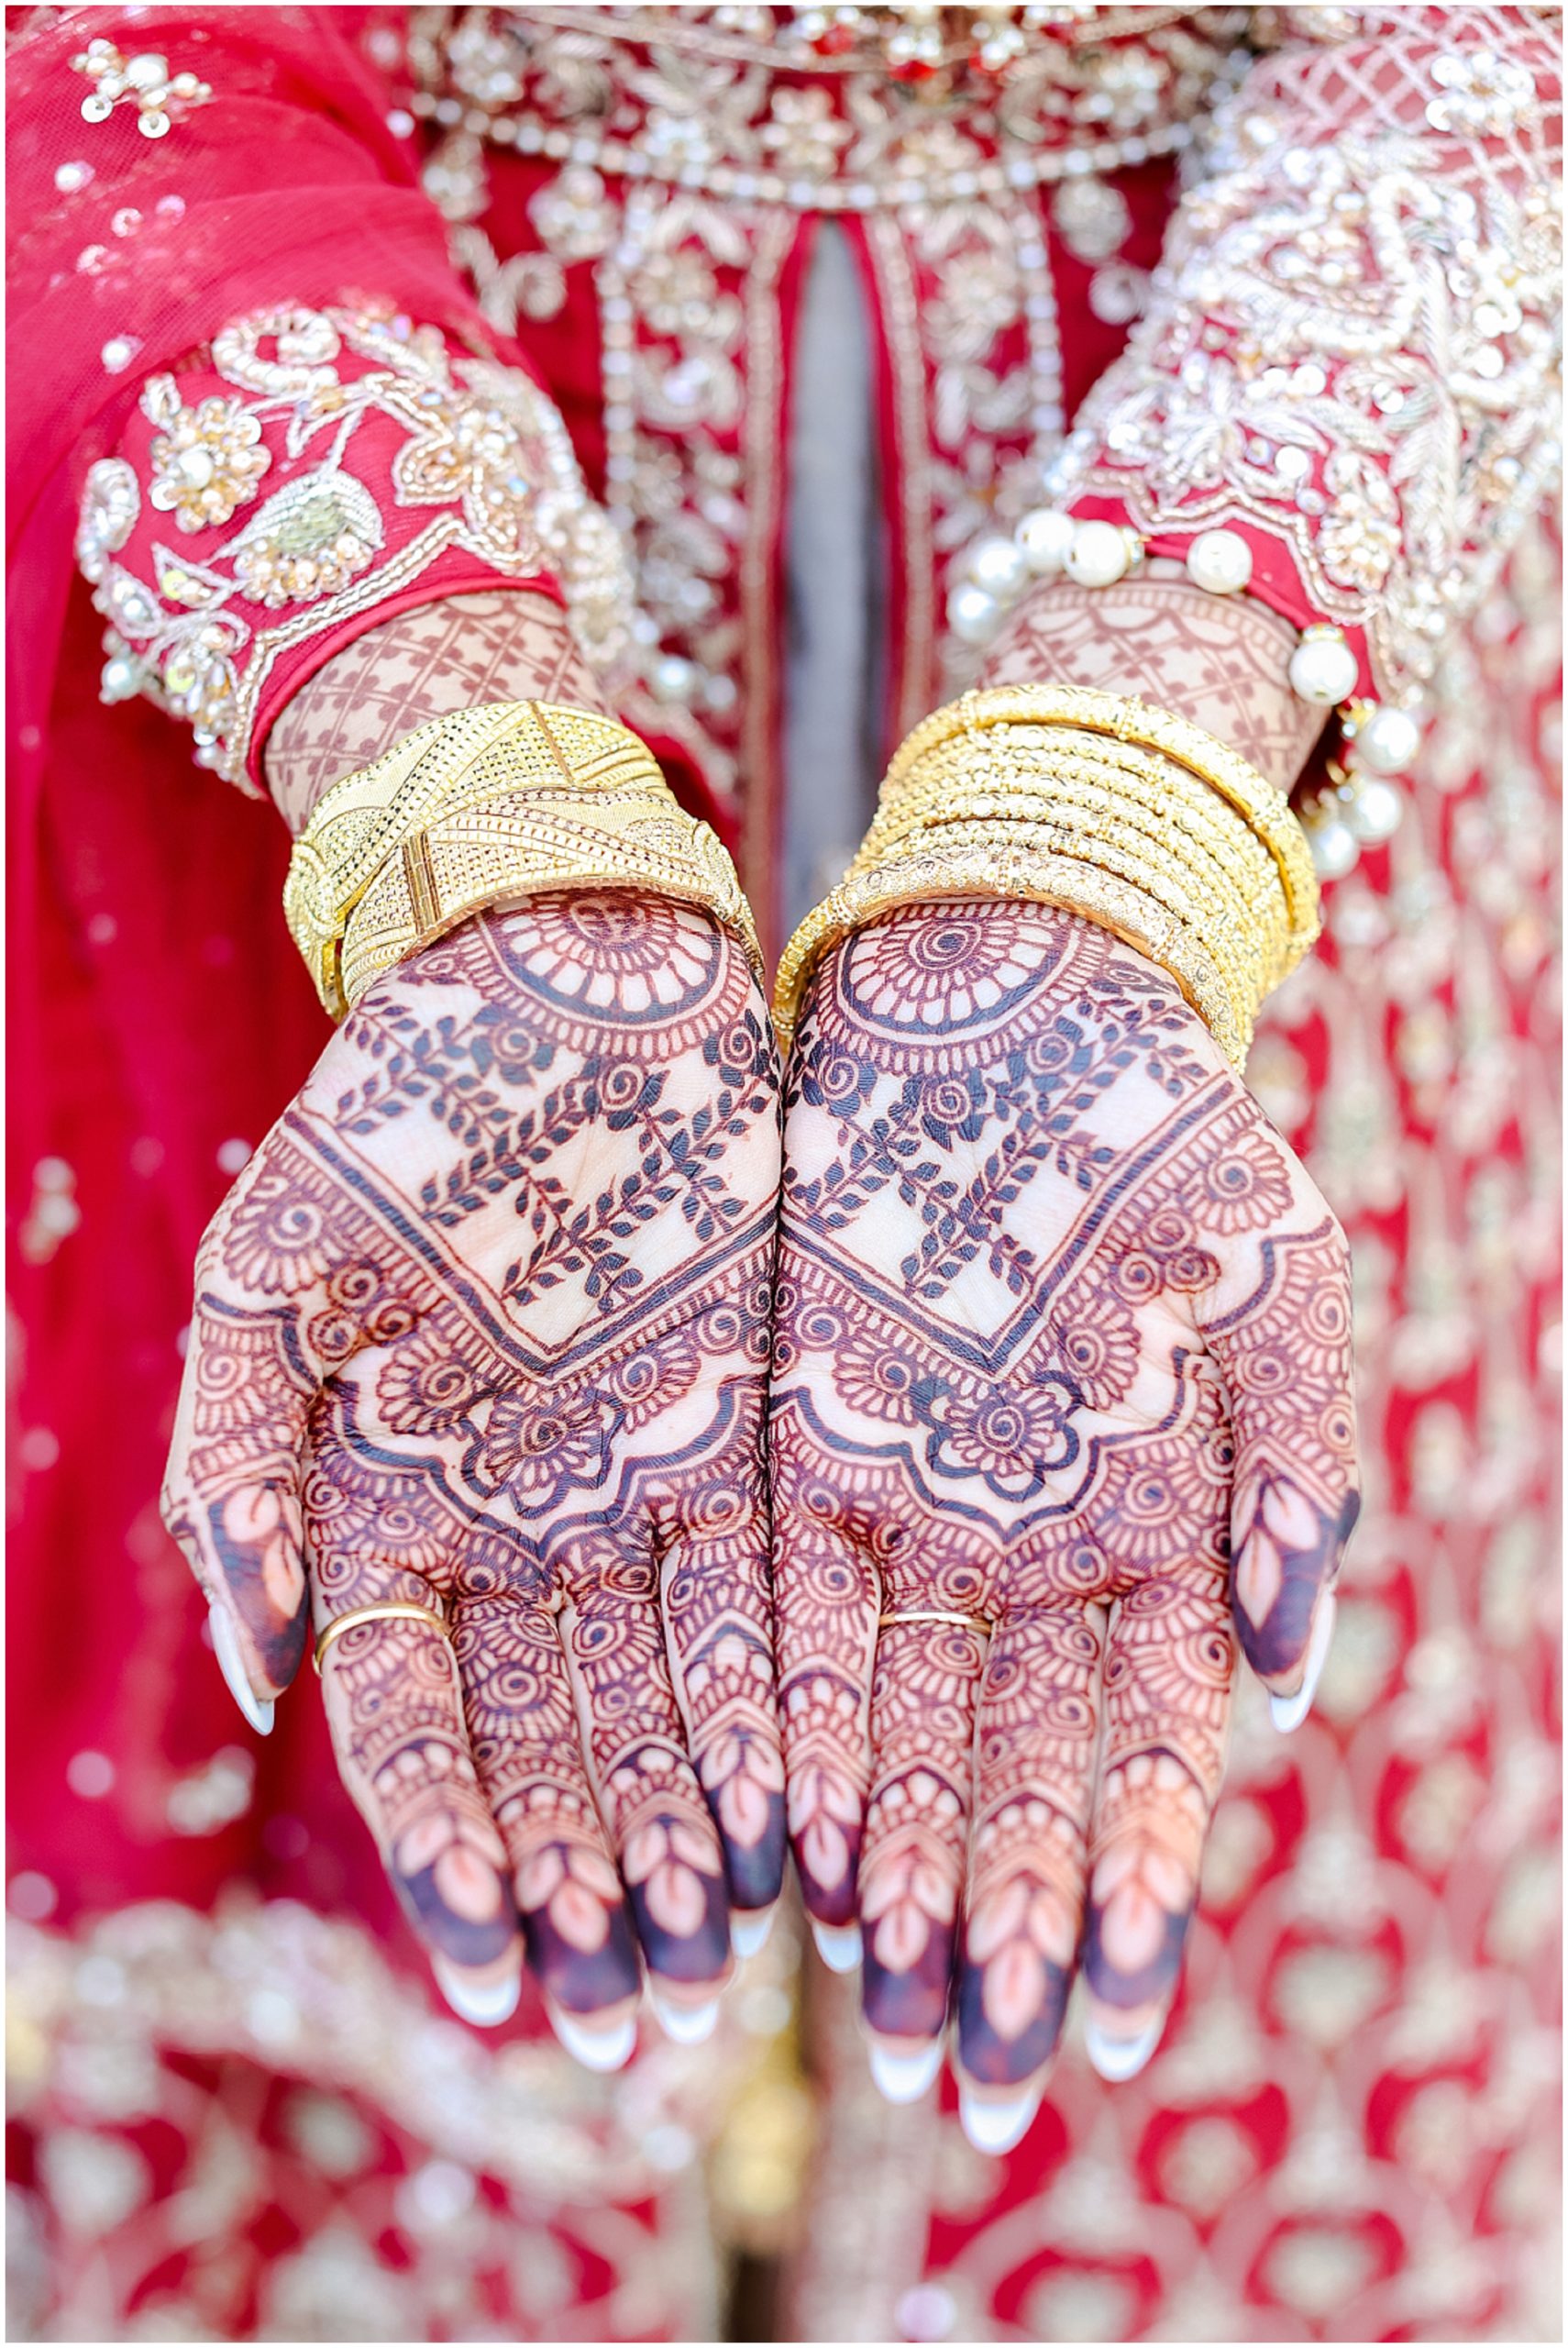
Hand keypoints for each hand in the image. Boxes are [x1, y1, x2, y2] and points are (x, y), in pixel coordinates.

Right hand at [163, 892, 784, 2061]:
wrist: (555, 982)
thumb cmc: (393, 1117)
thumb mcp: (270, 1280)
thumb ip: (239, 1471)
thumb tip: (258, 1661)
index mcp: (384, 1508)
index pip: (410, 1722)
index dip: (448, 1846)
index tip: (491, 1969)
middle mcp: (512, 1527)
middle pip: (547, 1743)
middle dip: (585, 1881)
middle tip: (630, 2019)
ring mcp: (626, 1489)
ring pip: (656, 1698)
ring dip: (682, 1830)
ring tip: (716, 1964)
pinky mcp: (736, 1434)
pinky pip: (759, 1596)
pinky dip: (773, 1706)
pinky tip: (801, 1813)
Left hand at [771, 901, 1355, 2144]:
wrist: (1007, 1007)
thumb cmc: (1167, 1141)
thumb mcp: (1277, 1283)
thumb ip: (1297, 1467)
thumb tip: (1285, 1663)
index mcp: (1155, 1531)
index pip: (1143, 1749)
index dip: (1128, 1886)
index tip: (1106, 2021)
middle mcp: (1028, 1550)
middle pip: (1012, 1776)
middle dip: (997, 1929)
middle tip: (970, 2084)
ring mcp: (911, 1509)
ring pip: (898, 1729)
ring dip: (894, 1875)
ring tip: (882, 2019)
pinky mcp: (798, 1452)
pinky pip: (792, 1619)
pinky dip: (795, 1736)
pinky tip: (793, 1852)